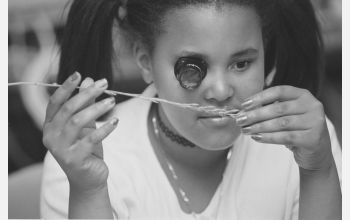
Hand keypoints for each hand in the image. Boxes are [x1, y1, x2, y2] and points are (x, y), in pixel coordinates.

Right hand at [42, 72, 117, 191]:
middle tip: (104, 84)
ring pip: (77, 121)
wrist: (88, 178)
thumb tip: (89, 80)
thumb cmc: (86, 149)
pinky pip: (91, 139)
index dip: (66, 87)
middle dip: (87, 94)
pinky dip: (105, 128)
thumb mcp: (86, 124)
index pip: (55, 102)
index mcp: (50, 125)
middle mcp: (51, 136)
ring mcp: (60, 148)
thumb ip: (85, 104)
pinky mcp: (74, 159)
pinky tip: (115, 121)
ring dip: (97, 108)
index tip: (80, 74)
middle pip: (68, 109)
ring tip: (112, 100)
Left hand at [236, 85, 331, 170]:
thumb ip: (271, 109)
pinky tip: (256, 138)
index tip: (244, 105)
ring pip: (281, 123)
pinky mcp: (313, 138)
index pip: (279, 91)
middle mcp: (312, 105)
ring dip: (259, 127)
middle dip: (256, 114)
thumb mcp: (287, 115)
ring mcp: (315, 121)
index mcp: (303, 95)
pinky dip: (268, 137)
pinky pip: (286, 137)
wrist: (316, 152)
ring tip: (245, 130)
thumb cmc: (296, 130)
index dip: (260, 97)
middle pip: (278, 108)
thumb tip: (244, 111)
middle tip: (240, 120)